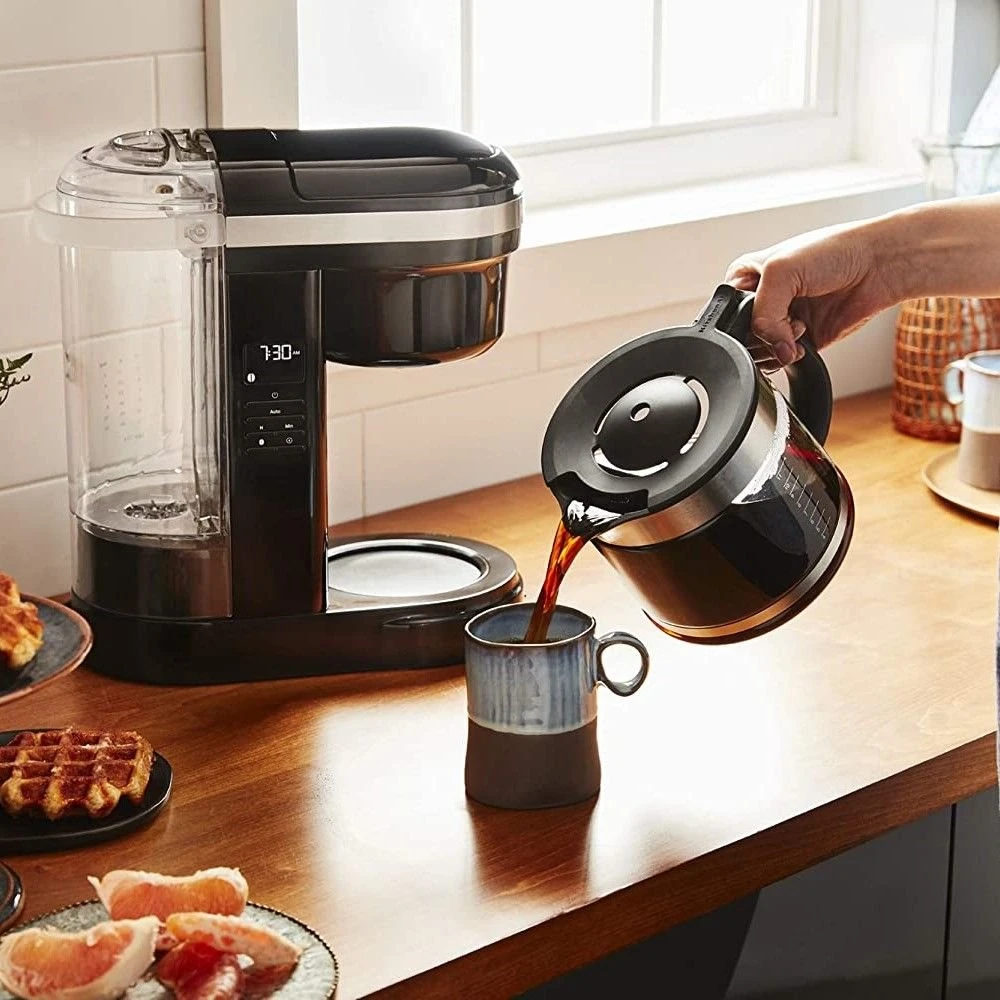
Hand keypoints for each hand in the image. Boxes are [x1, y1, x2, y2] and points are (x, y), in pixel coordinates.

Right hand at [724, 219, 900, 364]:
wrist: (878, 265)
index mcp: (748, 277)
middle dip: (762, 334)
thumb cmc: (834, 251)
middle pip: (742, 335)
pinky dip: (790, 357)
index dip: (741, 318)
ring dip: (777, 346)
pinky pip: (782, 360)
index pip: (727, 309)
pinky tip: (803, 340)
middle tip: (784, 318)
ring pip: (760, 351)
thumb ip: (762, 313)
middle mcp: (763, 299)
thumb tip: (772, 349)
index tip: (761, 313)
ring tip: (798, 325)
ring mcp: (783, 320)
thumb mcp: (781, 271)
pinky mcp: (801, 340)